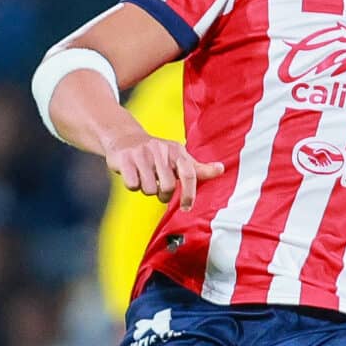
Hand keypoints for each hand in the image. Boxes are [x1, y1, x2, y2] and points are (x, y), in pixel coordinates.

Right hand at [104, 131, 223, 209]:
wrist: (125, 138)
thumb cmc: (156, 152)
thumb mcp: (178, 156)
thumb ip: (198, 167)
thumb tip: (221, 169)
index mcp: (176, 151)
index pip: (189, 174)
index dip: (189, 194)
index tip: (187, 207)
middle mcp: (160, 150)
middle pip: (168, 187)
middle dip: (163, 194)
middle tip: (159, 188)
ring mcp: (142, 154)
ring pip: (150, 189)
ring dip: (147, 189)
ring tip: (145, 178)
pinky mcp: (124, 159)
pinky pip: (133, 185)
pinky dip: (133, 185)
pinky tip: (133, 175)